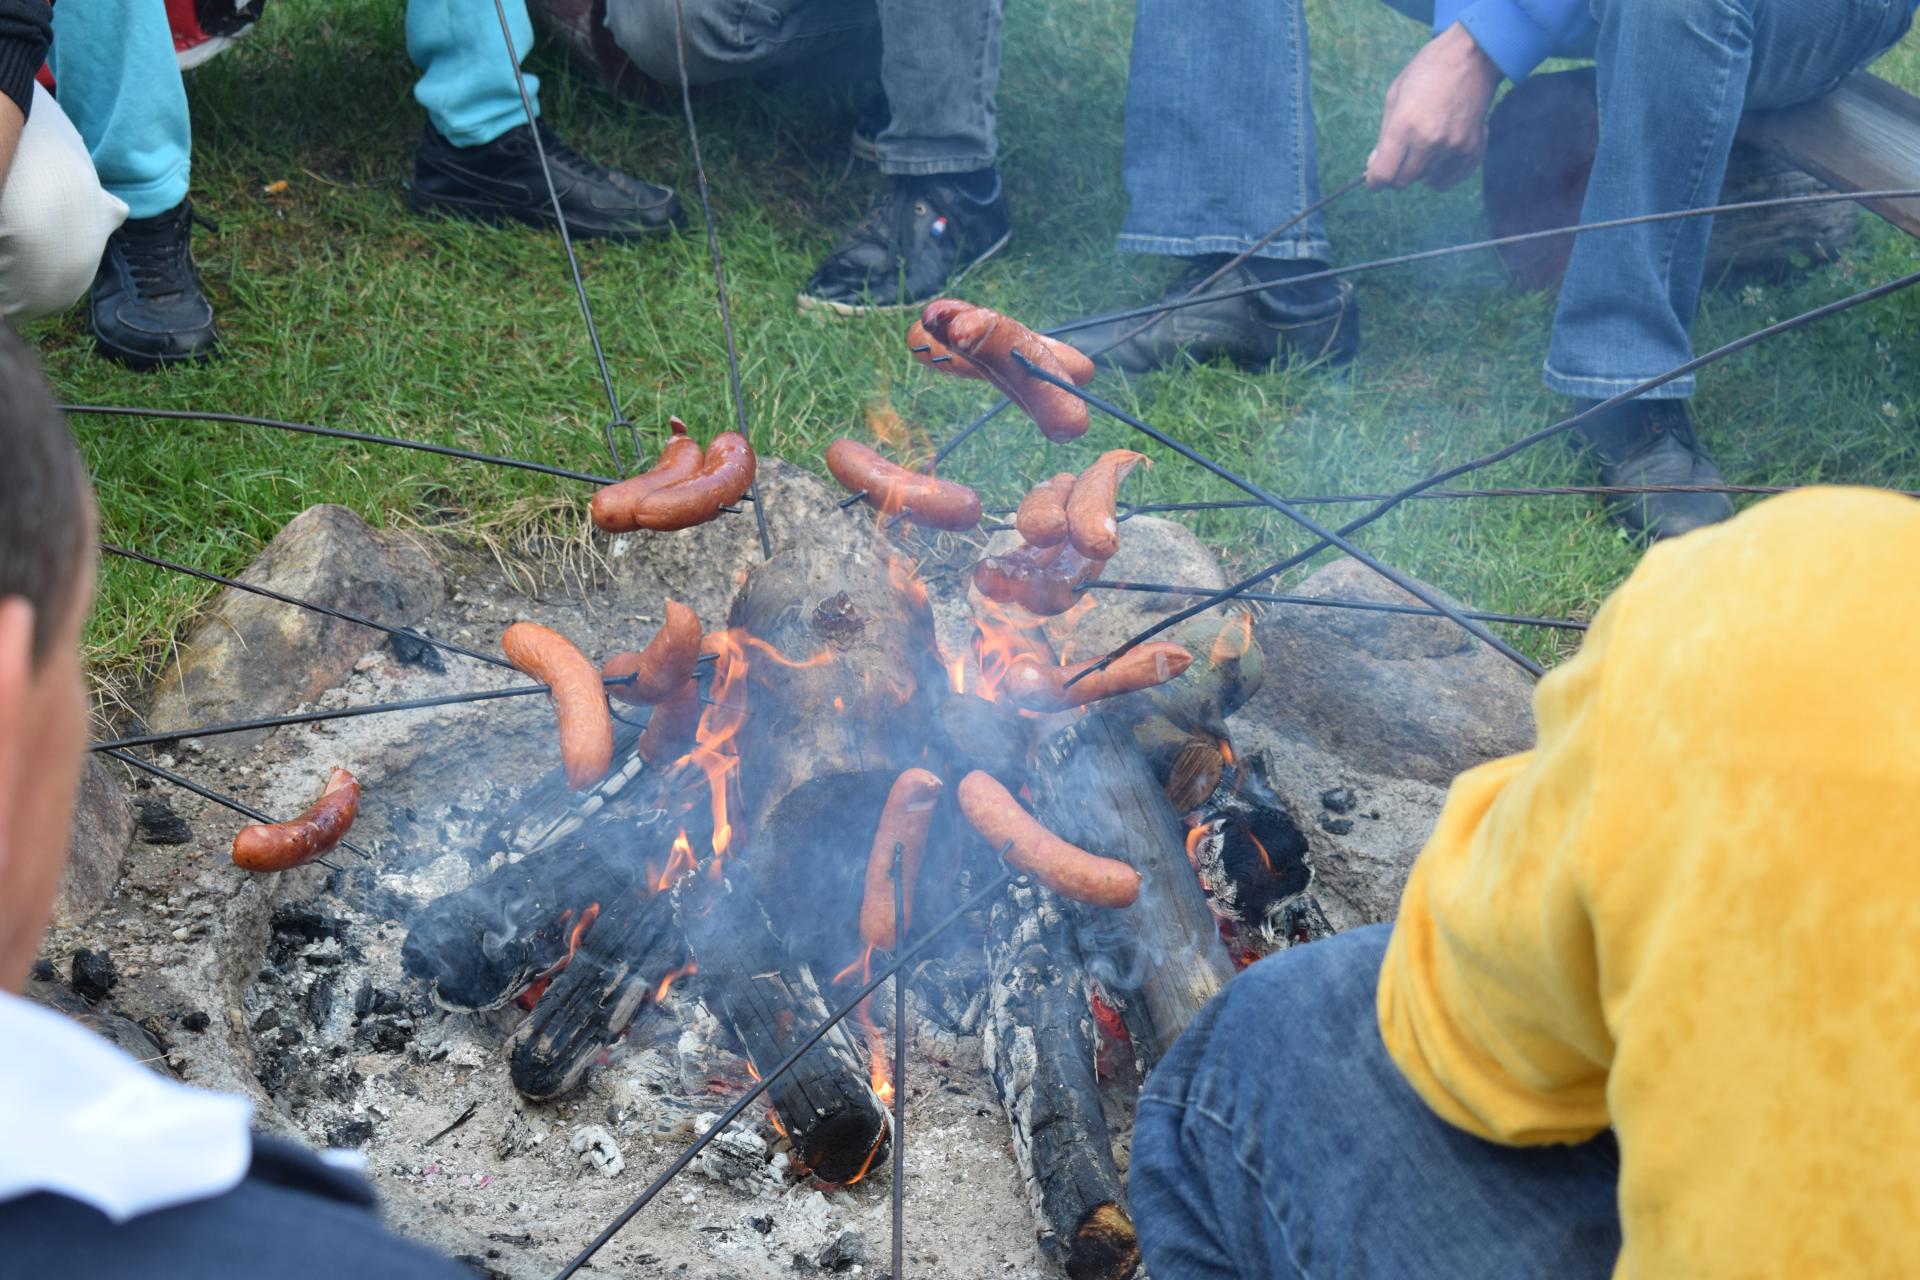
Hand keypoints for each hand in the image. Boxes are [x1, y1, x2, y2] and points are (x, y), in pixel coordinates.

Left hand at [1367, 23, 1501, 191]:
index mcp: (1405, 125)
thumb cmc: (1427, 72)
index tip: (1374, 177)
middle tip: (1399, 155)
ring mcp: (1454, 147)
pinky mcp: (1472, 149)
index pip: (1383, 175)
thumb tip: (1374, 168)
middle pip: (1402, 182)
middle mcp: (1430, 140)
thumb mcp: (1395, 97)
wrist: (1472, 56)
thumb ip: (1384, 137)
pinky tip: (1437, 155)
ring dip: (1419, 169)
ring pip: (1424, 180)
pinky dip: (1438, 174)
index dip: (1375, 180)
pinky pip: (1447, 180)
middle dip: (1395, 173)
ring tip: (1424, 142)